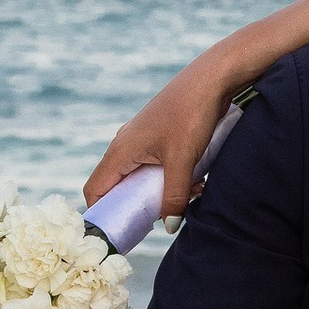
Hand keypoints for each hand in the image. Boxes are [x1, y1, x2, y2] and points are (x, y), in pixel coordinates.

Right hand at [84, 60, 235, 219]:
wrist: (213, 77)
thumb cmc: (192, 115)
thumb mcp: (183, 161)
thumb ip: (174, 196)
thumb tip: (169, 226)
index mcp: (120, 151)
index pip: (95, 190)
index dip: (102, 213)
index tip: (120, 231)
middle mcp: (125, 144)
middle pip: (118, 185)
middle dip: (138, 205)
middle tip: (159, 219)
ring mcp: (142, 138)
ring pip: (142, 175)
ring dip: (161, 190)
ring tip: (189, 195)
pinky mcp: (160, 133)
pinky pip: (157, 163)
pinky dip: (171, 175)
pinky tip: (197, 180)